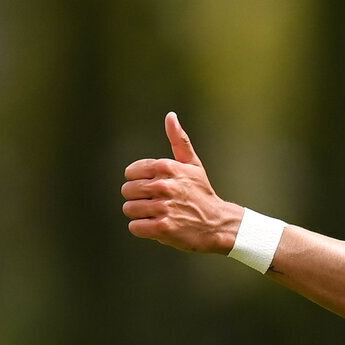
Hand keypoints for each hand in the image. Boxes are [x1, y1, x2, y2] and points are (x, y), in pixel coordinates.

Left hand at [122, 112, 242, 253]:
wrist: (217, 223)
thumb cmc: (201, 192)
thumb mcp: (192, 164)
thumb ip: (179, 140)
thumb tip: (171, 115)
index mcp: (167, 167)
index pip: (130, 173)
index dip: (141, 181)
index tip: (157, 187)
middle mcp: (164, 185)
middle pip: (127, 191)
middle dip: (139, 198)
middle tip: (159, 202)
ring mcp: (163, 207)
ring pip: (129, 209)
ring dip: (142, 214)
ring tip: (160, 214)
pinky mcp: (162, 228)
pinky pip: (135, 226)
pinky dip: (144, 229)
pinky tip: (160, 225)